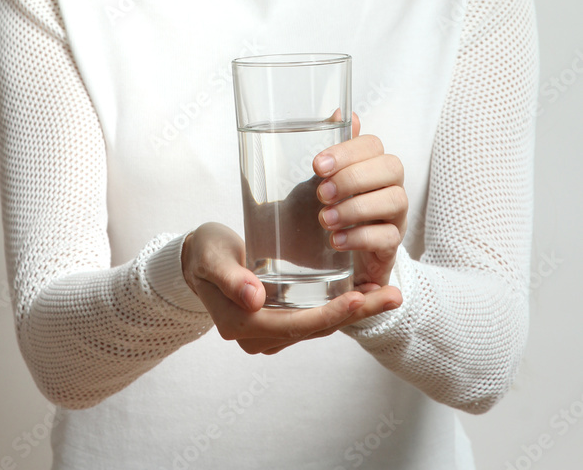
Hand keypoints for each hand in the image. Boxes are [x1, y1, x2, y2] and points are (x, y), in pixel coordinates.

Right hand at [181, 222, 401, 354]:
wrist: (194, 257)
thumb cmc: (204, 251)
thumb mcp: (212, 257)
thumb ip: (231, 278)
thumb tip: (255, 300)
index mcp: (243, 325)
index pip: (296, 325)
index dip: (330, 314)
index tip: (360, 298)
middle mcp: (257, 338)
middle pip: (315, 329)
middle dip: (356, 314)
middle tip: (393, 296)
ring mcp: (268, 334)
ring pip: (318, 327)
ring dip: (355, 313)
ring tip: (390, 296)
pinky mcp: (277, 322)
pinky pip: (313, 320)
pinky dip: (339, 309)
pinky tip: (365, 296)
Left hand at [314, 113, 407, 287]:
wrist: (336, 256)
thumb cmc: (333, 208)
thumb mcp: (326, 178)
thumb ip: (336, 149)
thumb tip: (342, 112)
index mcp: (373, 164)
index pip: (373, 145)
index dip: (347, 151)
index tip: (317, 165)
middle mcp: (391, 186)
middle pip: (392, 167)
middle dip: (354, 178)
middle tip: (322, 194)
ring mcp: (396, 216)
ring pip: (395, 200)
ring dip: (356, 208)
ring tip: (325, 219)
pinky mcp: (392, 245)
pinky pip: (388, 238)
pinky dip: (360, 238)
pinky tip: (336, 241)